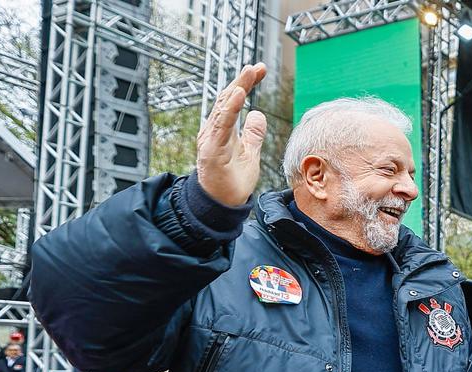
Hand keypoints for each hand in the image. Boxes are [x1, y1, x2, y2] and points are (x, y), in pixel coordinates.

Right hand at [196, 63, 268, 206]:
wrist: (221, 205)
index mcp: (224, 129)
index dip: (246, 83)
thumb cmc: (232, 180)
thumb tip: (258, 114)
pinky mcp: (211, 150)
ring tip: (248, 74)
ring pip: (222, 109)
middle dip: (242, 81)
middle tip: (256, 66)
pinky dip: (229, 109)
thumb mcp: (250, 153)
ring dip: (237, 89)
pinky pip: (221, 126)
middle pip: (227, 99)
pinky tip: (237, 94)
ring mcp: (212, 139)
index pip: (234, 101)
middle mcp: (215, 131)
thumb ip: (254, 134)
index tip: (260, 70)